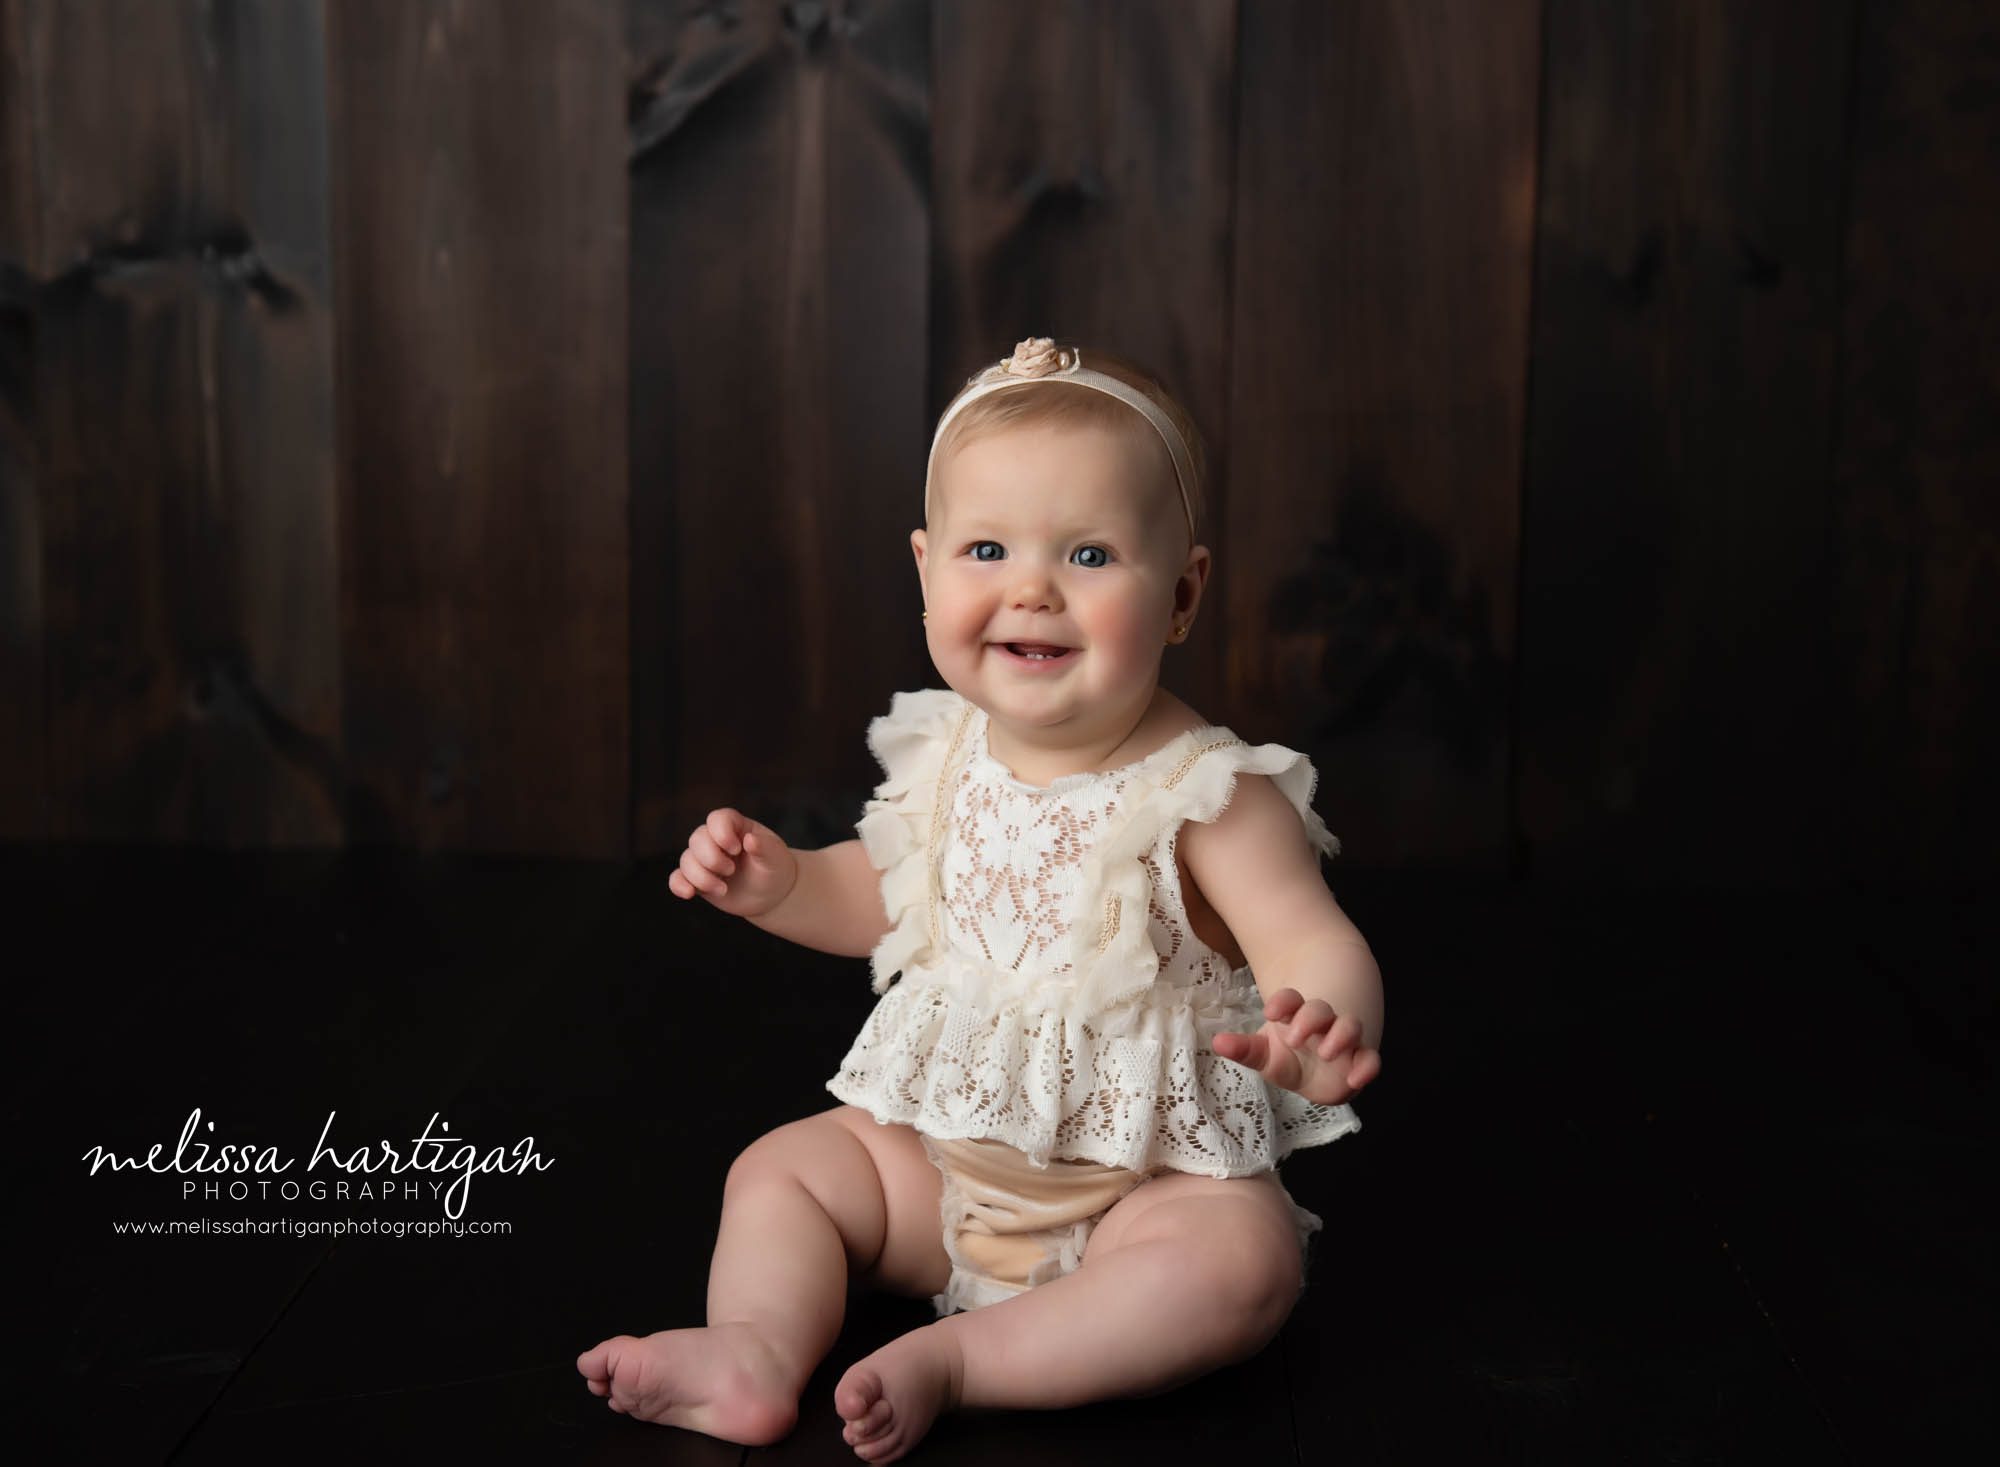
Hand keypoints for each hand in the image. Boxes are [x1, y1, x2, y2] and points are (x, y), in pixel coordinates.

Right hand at [667, 808, 797, 918]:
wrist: (771, 895)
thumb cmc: (774, 869)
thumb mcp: (775, 857)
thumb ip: (764, 847)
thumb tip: (750, 840)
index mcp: (735, 826)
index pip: (717, 819)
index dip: (721, 832)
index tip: (736, 849)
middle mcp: (715, 839)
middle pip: (697, 839)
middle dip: (712, 859)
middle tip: (731, 871)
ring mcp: (704, 859)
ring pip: (687, 860)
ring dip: (701, 877)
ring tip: (723, 890)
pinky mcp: (697, 879)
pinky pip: (678, 878)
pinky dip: (679, 884)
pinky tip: (688, 894)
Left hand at [1211, 987, 1381, 1105]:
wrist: (1324, 1070)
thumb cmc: (1292, 1059)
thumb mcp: (1266, 1055)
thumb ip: (1245, 1050)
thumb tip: (1218, 1042)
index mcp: (1296, 1016)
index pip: (1290, 999)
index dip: (1283, 1001)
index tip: (1270, 1012)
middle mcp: (1322, 1023)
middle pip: (1319, 1009)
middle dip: (1309, 1018)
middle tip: (1294, 1036)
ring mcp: (1344, 1039)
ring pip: (1348, 1026)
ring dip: (1340, 1034)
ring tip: (1326, 1050)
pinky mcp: (1360, 1060)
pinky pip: (1371, 1059)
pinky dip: (1367, 1067)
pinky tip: (1356, 1078)